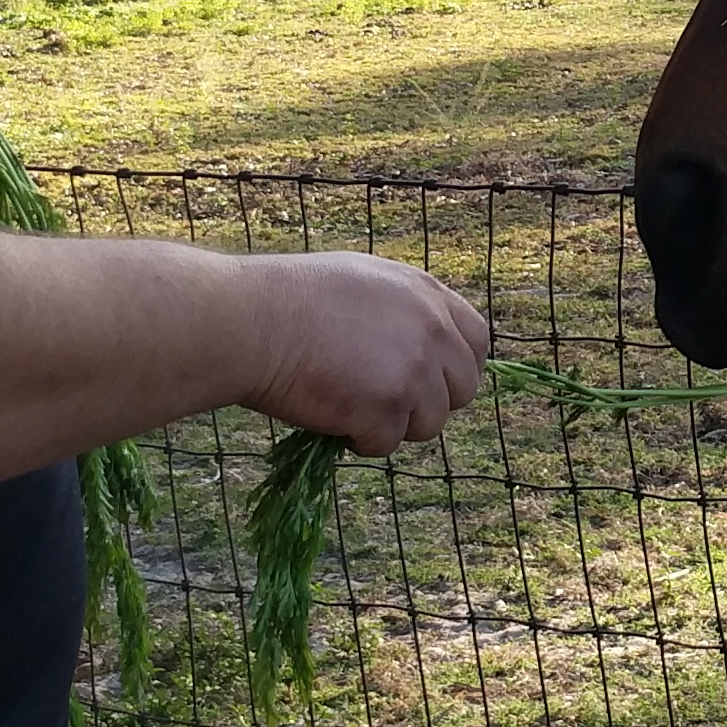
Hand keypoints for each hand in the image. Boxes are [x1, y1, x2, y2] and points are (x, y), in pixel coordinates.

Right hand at [249, 253, 491, 454]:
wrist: (249, 321)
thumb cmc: (287, 300)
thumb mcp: (362, 282)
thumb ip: (402, 311)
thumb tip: (421, 345)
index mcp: (427, 295)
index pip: (476, 341)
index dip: (457, 368)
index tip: (432, 383)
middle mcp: (431, 329)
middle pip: (463, 390)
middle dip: (429, 404)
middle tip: (385, 404)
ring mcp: (413, 369)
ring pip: (429, 424)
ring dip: (392, 425)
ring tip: (349, 405)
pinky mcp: (387, 407)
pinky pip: (386, 444)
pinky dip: (359, 440)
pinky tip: (330, 415)